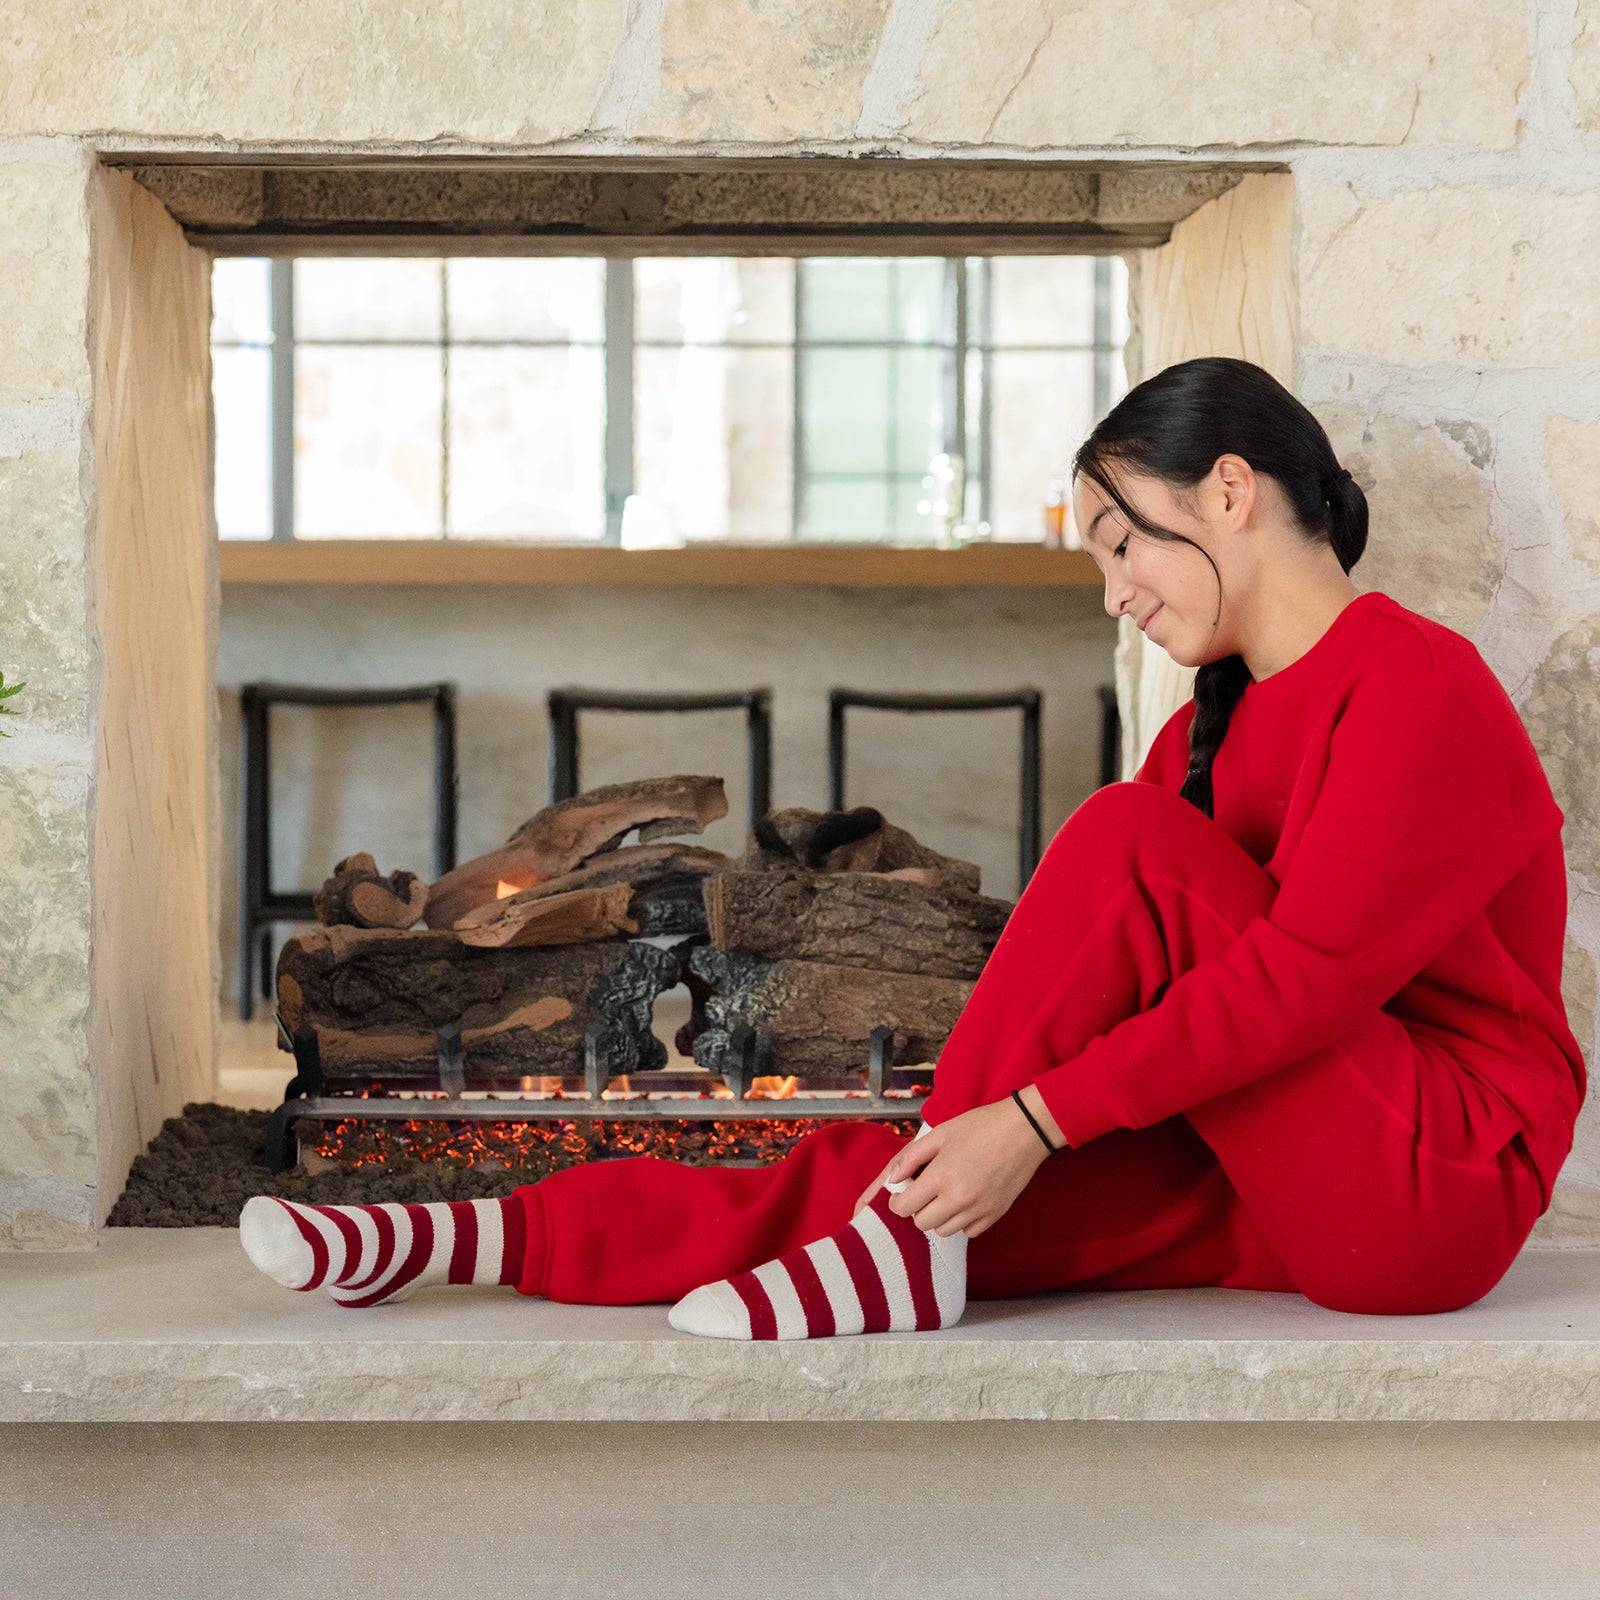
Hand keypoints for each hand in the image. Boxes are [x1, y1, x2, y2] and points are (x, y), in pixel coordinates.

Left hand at [851, 1096, 1055, 1239]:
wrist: (1025, 1130)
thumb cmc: (982, 1126)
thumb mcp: (940, 1133)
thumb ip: (911, 1157)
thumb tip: (892, 1179)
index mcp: (941, 1176)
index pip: (905, 1207)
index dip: (897, 1201)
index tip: (901, 1193)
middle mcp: (959, 1198)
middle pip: (922, 1223)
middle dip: (917, 1208)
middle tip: (925, 1190)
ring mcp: (979, 1210)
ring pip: (944, 1231)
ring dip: (939, 1216)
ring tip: (947, 1193)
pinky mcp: (996, 1215)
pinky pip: (969, 1231)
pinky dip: (963, 1220)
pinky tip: (967, 1199)